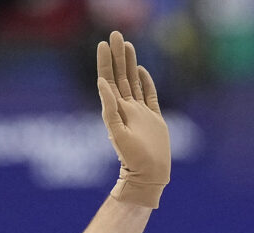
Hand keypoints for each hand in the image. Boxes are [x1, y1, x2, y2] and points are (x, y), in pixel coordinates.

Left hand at [97, 31, 169, 208]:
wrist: (148, 175)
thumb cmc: (132, 159)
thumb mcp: (118, 132)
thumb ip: (110, 108)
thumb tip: (101, 84)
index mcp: (116, 111)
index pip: (108, 81)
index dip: (106, 62)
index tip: (103, 43)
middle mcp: (126, 109)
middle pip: (120, 77)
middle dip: (117, 56)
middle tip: (114, 34)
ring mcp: (140, 113)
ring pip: (133, 82)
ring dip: (129, 64)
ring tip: (126, 45)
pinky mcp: (153, 118)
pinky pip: (148, 94)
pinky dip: (144, 81)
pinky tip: (141, 70)